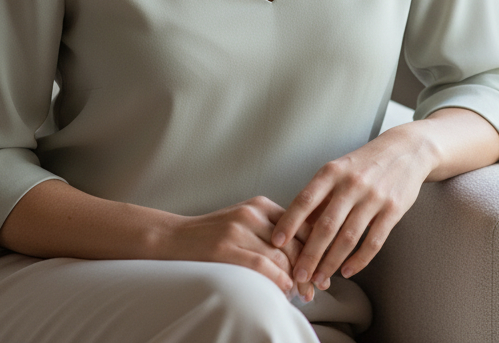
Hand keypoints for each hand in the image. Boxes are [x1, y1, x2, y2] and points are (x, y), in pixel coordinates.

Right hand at [173, 196, 314, 300]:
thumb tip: (303, 254)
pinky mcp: (226, 248)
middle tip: (318, 288)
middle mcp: (253, 214)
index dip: (316, 249)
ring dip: (295, 279)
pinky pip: (261, 265)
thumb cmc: (213, 235)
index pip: (300, 226)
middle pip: (294, 242)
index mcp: (261, 205)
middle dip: (309, 268)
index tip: (324, 269)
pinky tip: (285, 290)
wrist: (174, 237)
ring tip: (303, 294)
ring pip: (280, 256)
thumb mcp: (244, 222)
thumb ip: (270, 230)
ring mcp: (239, 229)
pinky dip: (278, 279)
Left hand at [270, 127, 435, 289]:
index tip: (276, 242)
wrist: (407, 150)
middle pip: (326, 225)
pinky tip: (346, 271)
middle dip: (310, 254)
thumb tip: (296, 229)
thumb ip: (320, 197)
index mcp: (332, 172)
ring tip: (320, 278)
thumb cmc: (365, 164)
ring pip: (348, 237)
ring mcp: (374, 197)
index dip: (289, 222)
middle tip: (298, 275)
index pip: (305, 200)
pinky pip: (373, 242)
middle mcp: (352, 183)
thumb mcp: (339, 170)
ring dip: (332, 262)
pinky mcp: (393, 210)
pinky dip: (359, 260)